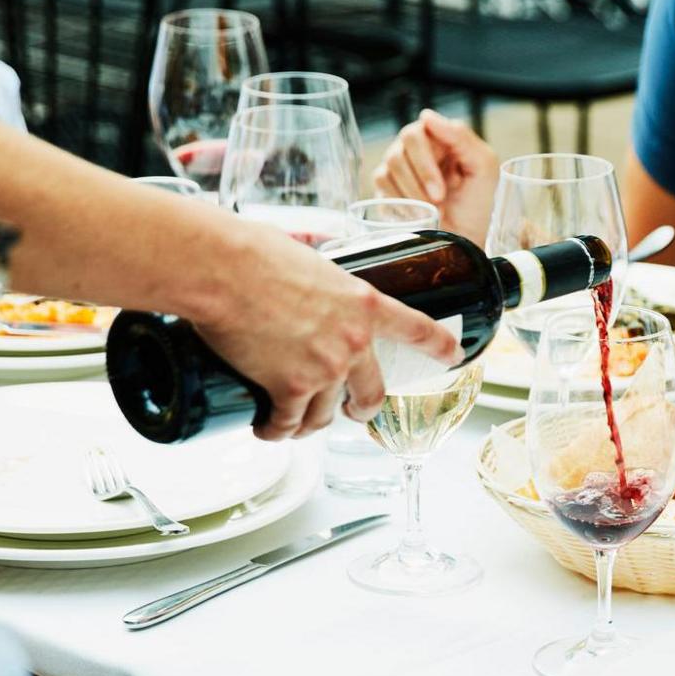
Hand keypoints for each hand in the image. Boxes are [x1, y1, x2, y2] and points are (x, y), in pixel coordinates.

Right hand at [192, 218, 461, 440]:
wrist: (221, 270)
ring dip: (307, 424)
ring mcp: (323, 370)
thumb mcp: (306, 252)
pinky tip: (267, 429)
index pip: (417, 330)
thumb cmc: (253, 253)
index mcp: (364, 304)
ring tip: (290, 422)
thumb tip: (309, 245)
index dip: (439, 347)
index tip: (453, 356)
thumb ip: (317, 256)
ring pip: (324, 417)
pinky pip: (287, 424)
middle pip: (372, 394)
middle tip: (352, 412)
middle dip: (362, 409)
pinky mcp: (289, 389)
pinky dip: (274, 431)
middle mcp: (352, 343)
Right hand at [373, 109, 496, 245]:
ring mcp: (399, 167)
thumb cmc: (478, 205)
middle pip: (399, 151)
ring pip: (387, 170)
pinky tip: (416, 215)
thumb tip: (427, 116)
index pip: (419, 132)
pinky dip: (399, 205)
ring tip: (432, 212)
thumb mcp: (483, 168)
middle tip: (437, 202)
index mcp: (440, 138)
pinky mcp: (386, 189)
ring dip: (411, 197)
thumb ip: (461, 137)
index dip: (425, 163)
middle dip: (418, 181)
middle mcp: (416, 149)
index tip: (440, 191)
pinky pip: (381, 189)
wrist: (464, 241)